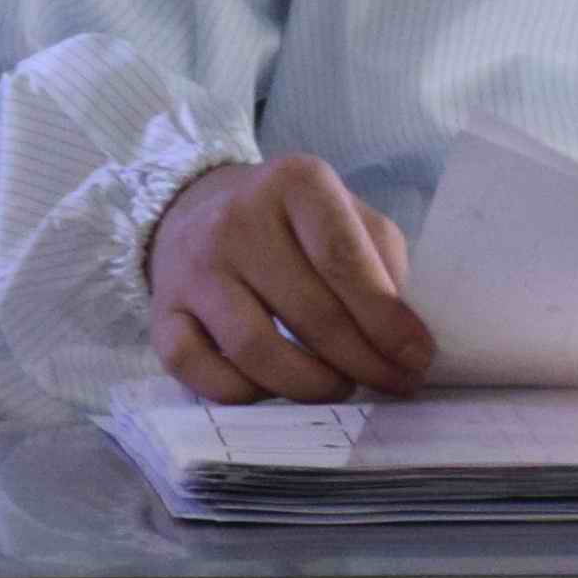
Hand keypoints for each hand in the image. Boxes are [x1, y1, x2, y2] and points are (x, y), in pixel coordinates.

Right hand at [148, 157, 436, 403]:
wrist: (196, 209)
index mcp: (294, 184)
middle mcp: (236, 220)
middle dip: (362, 362)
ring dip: (310, 385)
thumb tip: (406, 338)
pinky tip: (274, 387)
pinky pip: (202, 373)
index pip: (343, 260)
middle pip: (309, 313)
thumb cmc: (290, 223)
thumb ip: (383, 263)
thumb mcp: (346, 215)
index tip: (416, 358)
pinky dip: (246, 394)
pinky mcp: (161, 313)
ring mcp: (193, 268)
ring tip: (339, 385)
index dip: (386, 320)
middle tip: (391, 382)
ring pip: (256, 350)